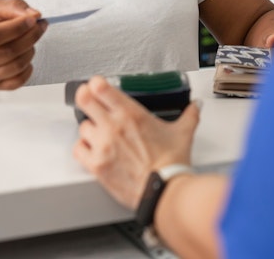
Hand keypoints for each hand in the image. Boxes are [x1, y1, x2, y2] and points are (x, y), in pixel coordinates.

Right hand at [0, 0, 45, 89]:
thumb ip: (13, 7)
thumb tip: (34, 15)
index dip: (18, 27)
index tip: (33, 19)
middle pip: (9, 51)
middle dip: (31, 37)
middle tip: (40, 26)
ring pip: (16, 66)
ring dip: (31, 51)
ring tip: (30, 41)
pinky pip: (18, 81)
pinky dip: (29, 69)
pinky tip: (26, 56)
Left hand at [73, 76, 200, 209]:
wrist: (163, 190)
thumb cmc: (170, 163)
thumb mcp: (183, 133)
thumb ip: (189, 115)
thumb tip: (195, 106)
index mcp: (131, 113)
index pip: (101, 88)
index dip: (95, 83)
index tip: (96, 85)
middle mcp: (113, 126)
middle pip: (84, 100)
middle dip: (85, 98)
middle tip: (89, 101)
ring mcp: (102, 145)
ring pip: (82, 127)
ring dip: (90, 129)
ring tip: (100, 134)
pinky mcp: (96, 164)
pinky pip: (78, 149)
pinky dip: (83, 148)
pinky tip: (93, 150)